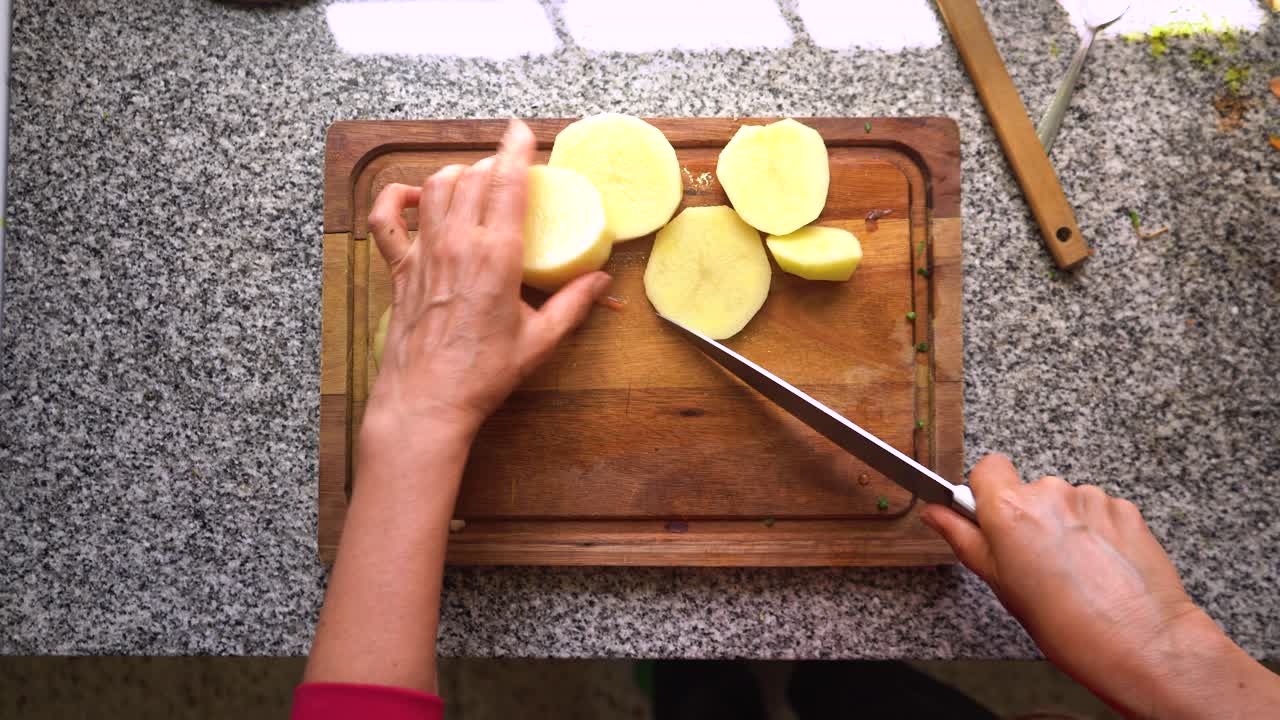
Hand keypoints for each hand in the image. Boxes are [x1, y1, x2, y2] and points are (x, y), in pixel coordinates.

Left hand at [365, 120, 611, 441]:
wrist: (427, 401)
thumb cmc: (483, 375)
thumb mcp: (540, 341)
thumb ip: (573, 305)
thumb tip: (602, 279)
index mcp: (496, 256)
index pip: (507, 182)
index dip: (516, 149)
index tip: (523, 131)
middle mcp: (456, 244)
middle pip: (474, 177)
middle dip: (494, 165)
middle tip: (511, 172)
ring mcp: (423, 253)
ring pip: (436, 187)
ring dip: (457, 175)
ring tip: (476, 180)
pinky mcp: (399, 268)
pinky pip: (386, 218)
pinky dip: (396, 198)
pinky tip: (414, 197)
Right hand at [922, 455, 1277, 718]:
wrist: (1140, 640)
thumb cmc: (1066, 623)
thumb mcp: (999, 583)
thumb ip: (965, 539)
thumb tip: (937, 514)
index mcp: (1010, 510)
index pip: (988, 467)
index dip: (987, 491)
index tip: (991, 517)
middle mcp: (1050, 494)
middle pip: (1029, 489)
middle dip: (1030, 516)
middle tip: (1036, 560)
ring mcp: (1092, 498)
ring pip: (1066, 501)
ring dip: (1066, 524)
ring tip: (1076, 569)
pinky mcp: (1125, 509)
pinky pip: (1099, 510)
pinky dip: (1097, 531)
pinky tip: (1101, 566)